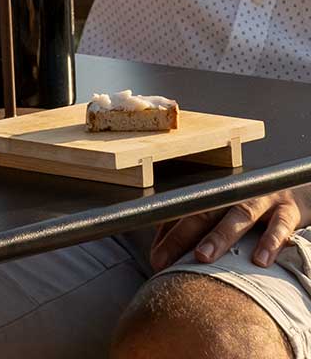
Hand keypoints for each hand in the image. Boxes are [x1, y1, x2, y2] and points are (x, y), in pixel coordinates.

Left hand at [150, 187, 310, 271]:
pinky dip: (270, 241)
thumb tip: (166, 251)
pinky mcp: (287, 210)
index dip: (169, 234)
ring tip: (203, 256)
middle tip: (168, 259)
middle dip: (184, 234)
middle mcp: (236, 194)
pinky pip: (279, 225)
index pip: (187, 213)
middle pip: (205, 212)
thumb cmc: (257, 209)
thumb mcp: (228, 214)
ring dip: (219, 235)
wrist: (299, 193)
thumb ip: (201, 229)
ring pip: (237, 215)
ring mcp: (261, 199)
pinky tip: (260, 260)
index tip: (156, 259)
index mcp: (218, 196)